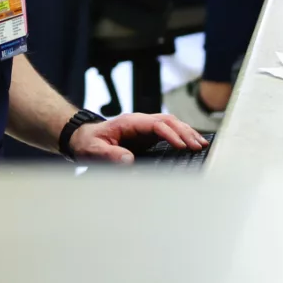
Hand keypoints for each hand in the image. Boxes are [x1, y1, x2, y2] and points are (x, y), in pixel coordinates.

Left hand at [68, 113, 207, 164]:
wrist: (82, 138)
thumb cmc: (88, 143)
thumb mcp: (95, 150)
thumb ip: (110, 155)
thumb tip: (129, 161)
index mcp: (129, 122)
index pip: (156, 124)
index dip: (170, 134)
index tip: (182, 146)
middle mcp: (139, 122)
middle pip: (167, 121)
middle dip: (184, 132)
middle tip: (198, 146)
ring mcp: (144, 127)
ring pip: (170, 124)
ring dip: (186, 132)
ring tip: (201, 144)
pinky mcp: (146, 135)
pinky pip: (167, 131)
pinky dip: (180, 135)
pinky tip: (190, 143)